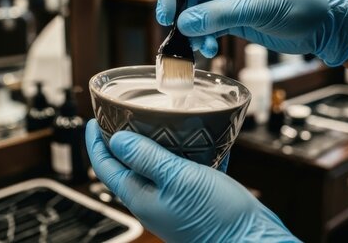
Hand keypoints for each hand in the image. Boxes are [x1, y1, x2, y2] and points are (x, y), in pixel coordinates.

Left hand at [85, 120, 299, 242]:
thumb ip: (147, 158)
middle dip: (121, 142)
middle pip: (127, 167)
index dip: (96, 143)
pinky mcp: (196, 198)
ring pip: (156, 168)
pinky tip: (196, 141)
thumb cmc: (218, 219)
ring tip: (156, 123)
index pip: (107, 168)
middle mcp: (155, 200)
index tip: (93, 121)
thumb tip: (117, 140)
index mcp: (142, 198)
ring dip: (152, 145)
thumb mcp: (178, 179)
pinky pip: (183, 171)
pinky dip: (183, 153)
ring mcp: (176, 200)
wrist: (254, 242)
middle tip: (121, 117)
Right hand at [156, 0, 347, 65]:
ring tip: (197, 46)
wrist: (325, 24)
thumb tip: (182, 24)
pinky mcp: (237, 20)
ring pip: (199, 14)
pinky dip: (205, 39)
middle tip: (176, 35)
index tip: (164, 13)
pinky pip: (211, 28)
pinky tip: (209, 48)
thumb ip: (216, 15)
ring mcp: (232, 1)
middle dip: (183, 16)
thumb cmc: (297, 3)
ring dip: (193, 31)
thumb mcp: (253, 7)